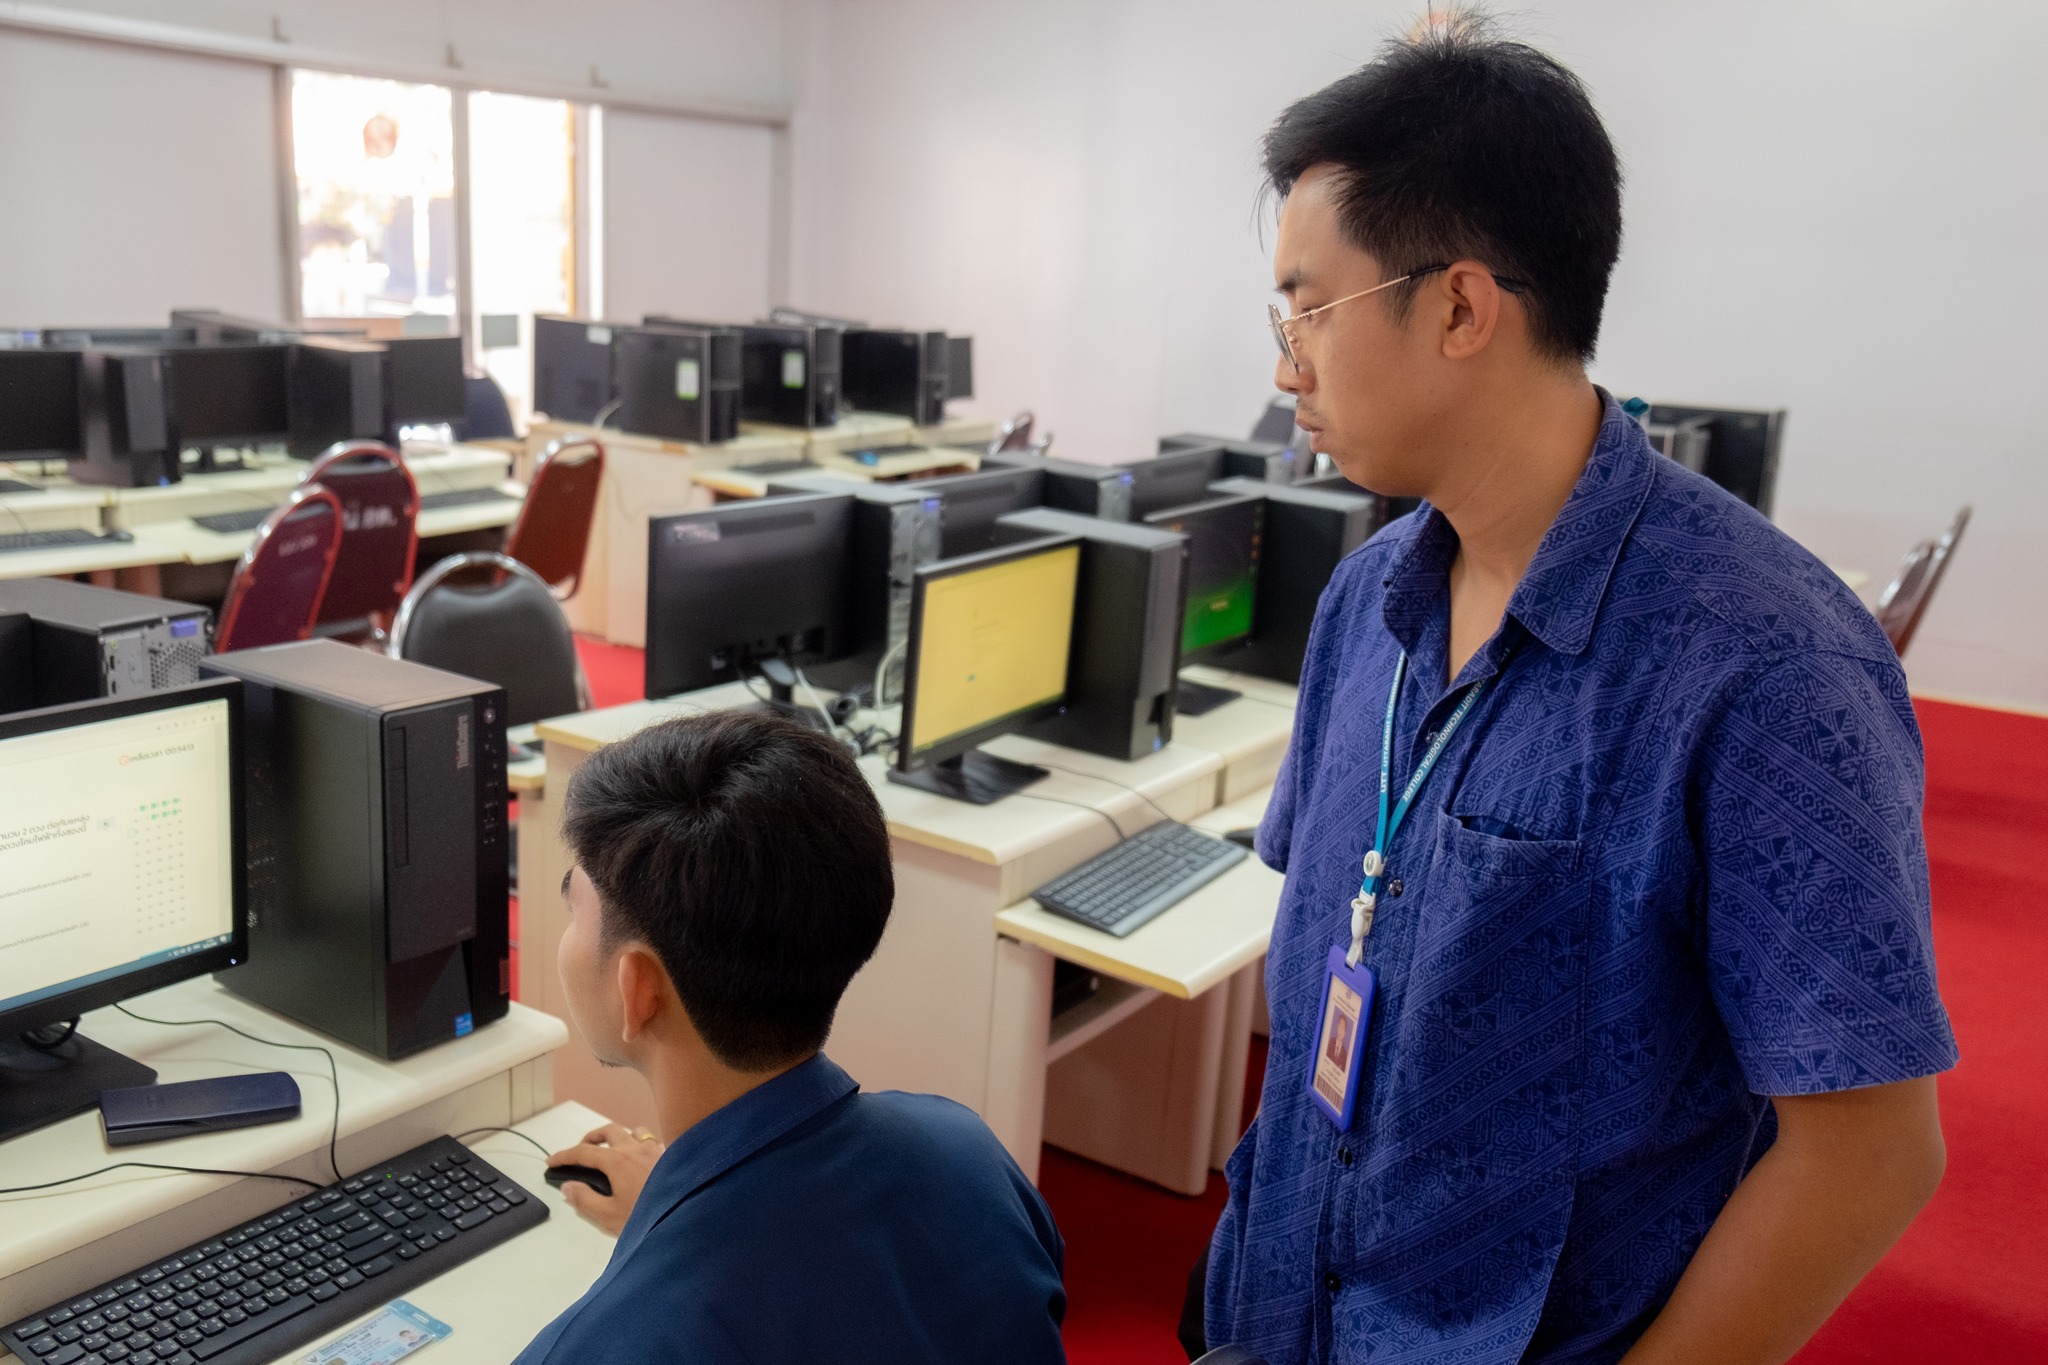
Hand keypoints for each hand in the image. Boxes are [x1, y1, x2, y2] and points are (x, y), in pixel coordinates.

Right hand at [547, 1122, 665, 1235]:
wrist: (687, 1217)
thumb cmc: (646, 1217)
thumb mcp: (609, 1215)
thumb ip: (585, 1199)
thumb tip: (568, 1185)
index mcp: (618, 1160)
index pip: (584, 1152)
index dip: (565, 1156)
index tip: (551, 1161)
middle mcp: (636, 1148)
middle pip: (609, 1130)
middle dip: (591, 1137)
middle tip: (581, 1151)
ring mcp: (656, 1149)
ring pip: (634, 1131)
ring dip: (620, 1137)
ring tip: (614, 1152)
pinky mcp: (672, 1156)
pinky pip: (653, 1141)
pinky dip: (641, 1144)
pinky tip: (642, 1160)